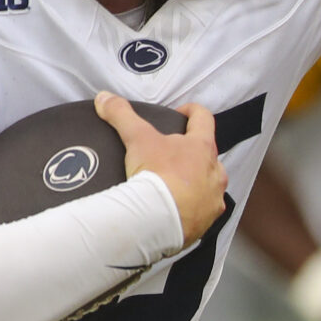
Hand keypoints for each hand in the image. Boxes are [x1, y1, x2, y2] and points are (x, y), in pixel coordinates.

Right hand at [102, 94, 226, 241]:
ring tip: (173, 185)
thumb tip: (104, 98)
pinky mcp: (207, 221)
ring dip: (195, 182)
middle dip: (192, 153)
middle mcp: (215, 171)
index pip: (203, 118)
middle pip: (208, 154)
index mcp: (203, 147)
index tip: (180, 113)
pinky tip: (175, 209)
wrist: (158, 220)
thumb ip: (121, 115)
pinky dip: (192, 208)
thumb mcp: (136, 139)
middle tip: (171, 155)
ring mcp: (213, 197)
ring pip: (209, 184)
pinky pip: (203, 211)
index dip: (191, 111)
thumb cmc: (156, 176)